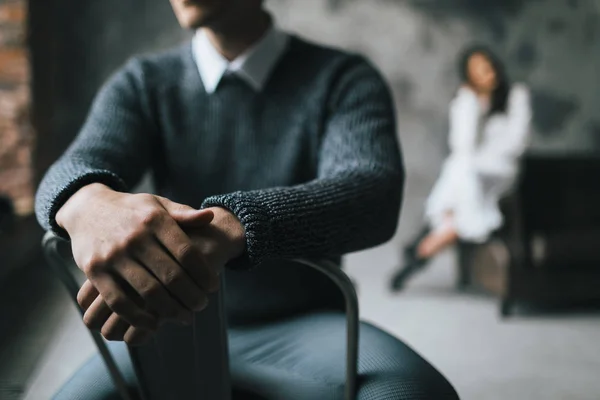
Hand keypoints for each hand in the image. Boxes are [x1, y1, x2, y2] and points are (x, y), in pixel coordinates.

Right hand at [77, 206, 245, 344]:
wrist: (87, 208)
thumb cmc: (132, 210)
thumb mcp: (158, 204)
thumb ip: (184, 214)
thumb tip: (210, 217)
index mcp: (154, 220)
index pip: (187, 253)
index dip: (203, 273)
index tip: (213, 286)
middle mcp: (135, 237)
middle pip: (172, 275)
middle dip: (192, 296)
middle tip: (202, 305)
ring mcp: (113, 255)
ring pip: (149, 292)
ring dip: (171, 310)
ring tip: (185, 317)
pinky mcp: (95, 272)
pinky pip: (119, 302)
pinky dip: (138, 318)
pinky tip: (153, 324)